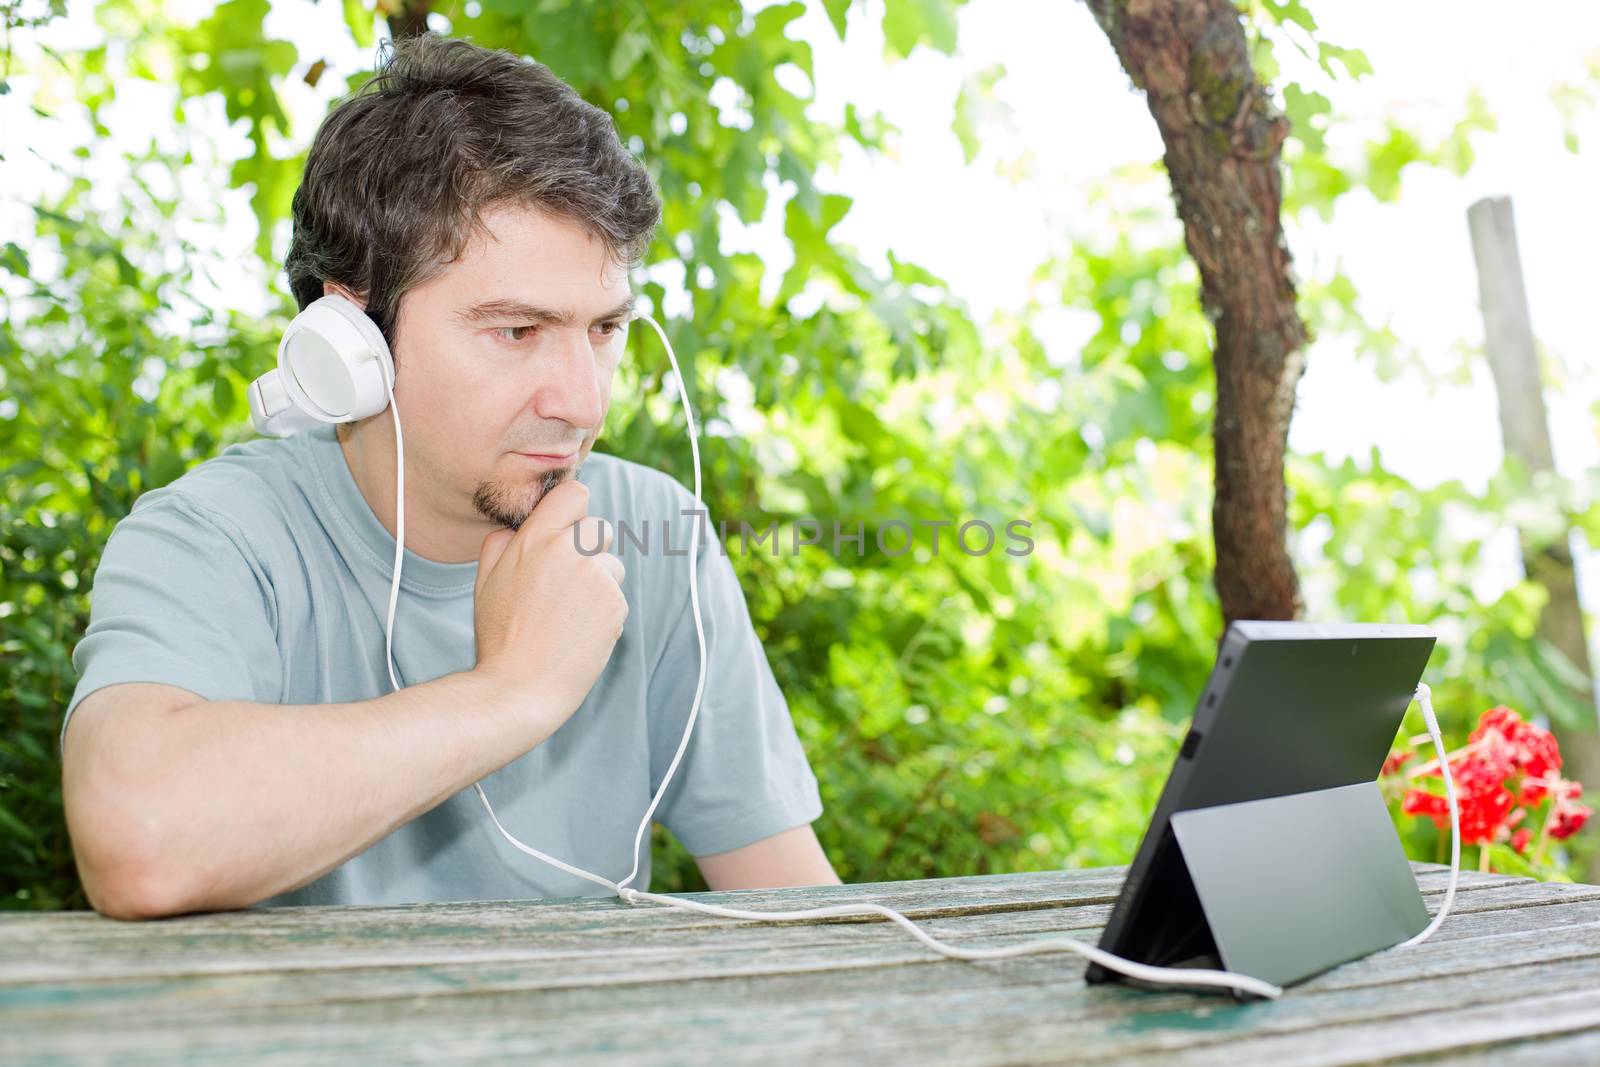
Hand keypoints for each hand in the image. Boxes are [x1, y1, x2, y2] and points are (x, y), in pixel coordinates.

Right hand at [471, 480, 627, 727]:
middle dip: (588, 550)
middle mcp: (569, 551)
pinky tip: (579, 634)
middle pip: (599, 528)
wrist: (520, 687)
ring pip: (612, 566)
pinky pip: (617, 598)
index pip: (575, 493)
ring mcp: (597, 577)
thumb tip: (516, 528)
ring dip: (599, 584)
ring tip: (568, 616)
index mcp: (535, 539)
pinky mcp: (615, 604)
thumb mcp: (485, 582)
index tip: (568, 528)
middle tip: (565, 584)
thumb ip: (500, 545)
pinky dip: (604, 613)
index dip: (573, 510)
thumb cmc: (499, 636)